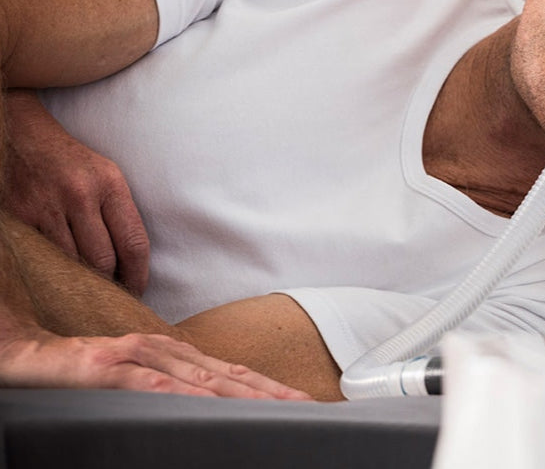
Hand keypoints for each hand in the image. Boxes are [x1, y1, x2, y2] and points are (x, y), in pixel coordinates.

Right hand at [0, 329, 313, 398]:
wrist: (28, 354)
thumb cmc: (82, 372)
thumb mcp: (136, 380)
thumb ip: (170, 389)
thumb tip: (206, 407)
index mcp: (173, 353)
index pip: (230, 371)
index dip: (266, 386)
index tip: (298, 400)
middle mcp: (162, 349)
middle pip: (225, 374)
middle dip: (267, 391)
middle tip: (302, 405)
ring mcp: (135, 357)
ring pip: (196, 377)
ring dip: (236, 392)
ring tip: (271, 407)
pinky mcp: (105, 369)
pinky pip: (147, 384)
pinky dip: (177, 393)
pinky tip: (200, 401)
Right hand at [2, 90, 150, 293]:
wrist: (26, 140)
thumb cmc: (75, 164)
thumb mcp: (108, 177)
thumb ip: (119, 214)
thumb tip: (130, 263)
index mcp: (110, 184)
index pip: (133, 242)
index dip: (139, 274)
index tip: (138, 291)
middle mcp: (80, 196)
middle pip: (102, 260)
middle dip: (109, 284)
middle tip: (112, 298)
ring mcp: (46, 208)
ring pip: (70, 265)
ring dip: (80, 283)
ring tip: (87, 292)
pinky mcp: (20, 218)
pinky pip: (41, 258)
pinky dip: (51, 272)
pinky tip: (58, 277)